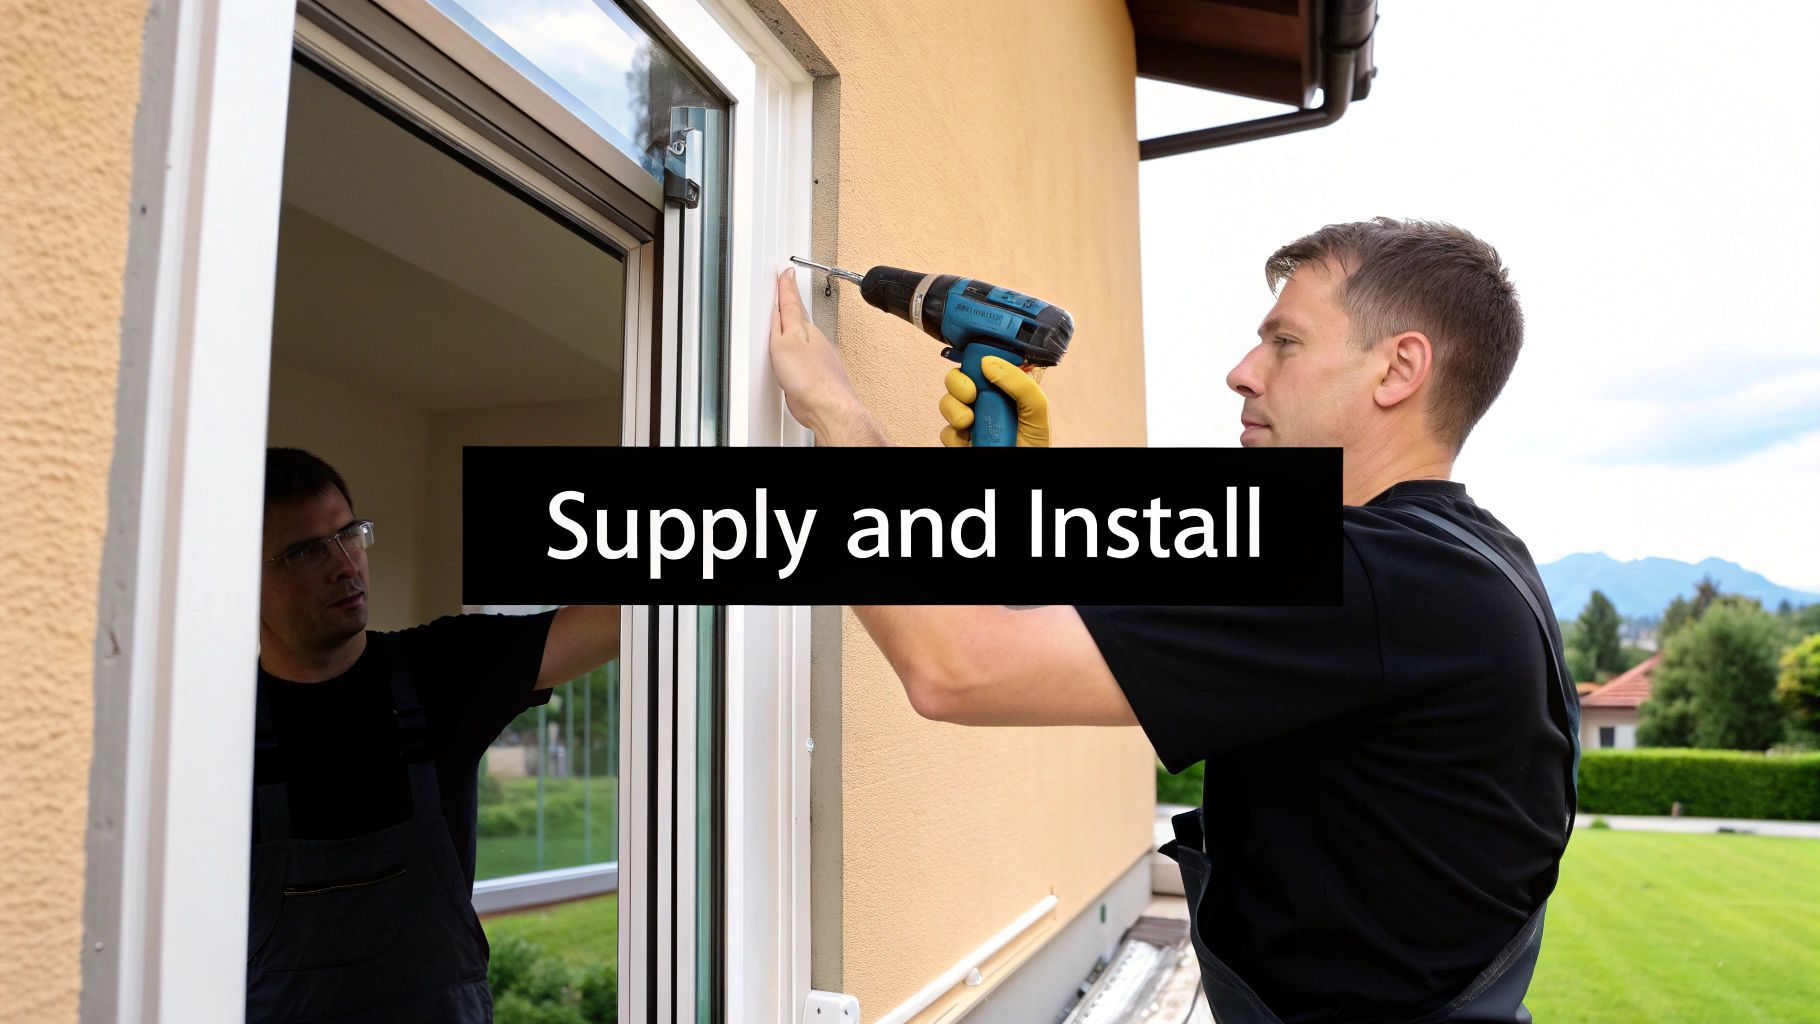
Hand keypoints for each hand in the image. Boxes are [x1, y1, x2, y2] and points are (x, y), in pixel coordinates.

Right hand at [770, 268, 859, 433]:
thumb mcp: (785, 343)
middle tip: (786, 284)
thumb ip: (780, 321)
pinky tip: (792, 349)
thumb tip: (780, 298)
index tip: (784, 273)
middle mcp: (812, 339)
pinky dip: (795, 345)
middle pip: (797, 315)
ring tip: (787, 309)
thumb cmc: (810, 377)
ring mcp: (814, 356)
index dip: (786, 287)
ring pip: (800, 333)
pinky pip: (801, 352)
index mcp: (804, 328)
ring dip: (793, 321)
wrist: (827, 406)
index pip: (792, 302)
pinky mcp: (811, 373)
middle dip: (790, 300)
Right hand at [938, 357, 1050, 446]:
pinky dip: (953, 435)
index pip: (985, 364)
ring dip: (953, 409)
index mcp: (1006, 390)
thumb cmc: (1034, 446)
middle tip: (971, 394)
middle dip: (957, 382)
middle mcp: (986, 403)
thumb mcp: (1037, 410)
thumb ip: (1020, 384)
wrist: (1020, 474)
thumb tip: (989, 363)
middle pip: (958, 379)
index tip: (979, 364)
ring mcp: (971, 422)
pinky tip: (968, 442)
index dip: (976, 360)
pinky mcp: (959, 441)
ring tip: (969, 422)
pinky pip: (944, 431)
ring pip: (947, 403)